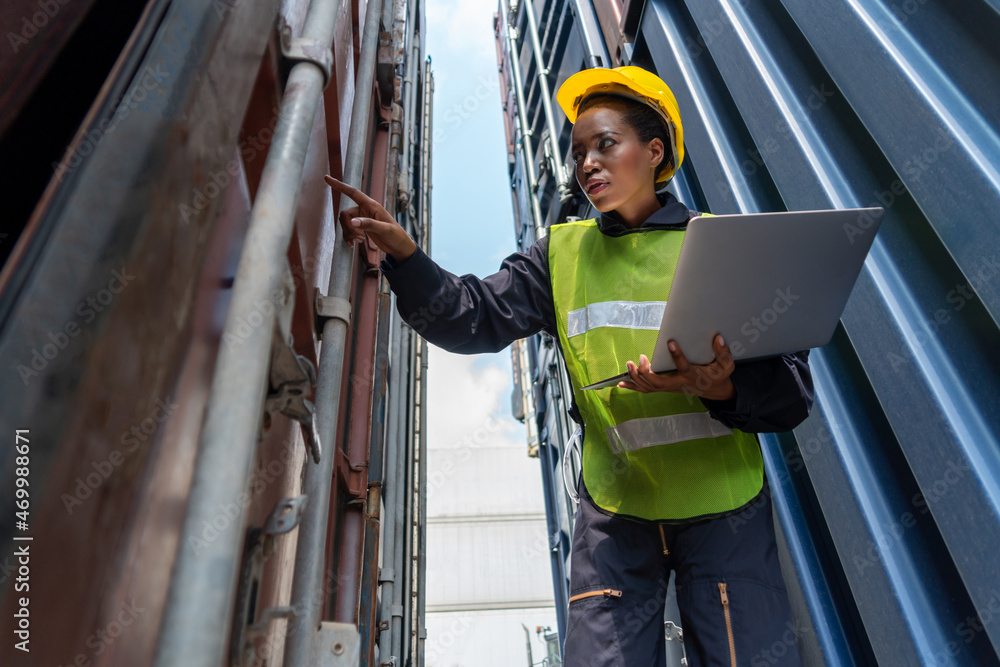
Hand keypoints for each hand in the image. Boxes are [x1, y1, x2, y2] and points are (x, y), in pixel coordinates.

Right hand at [325, 175, 416, 261]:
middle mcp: (365, 209)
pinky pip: (347, 229)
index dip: (339, 185)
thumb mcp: (385, 230)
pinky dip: (348, 237)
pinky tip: (354, 244)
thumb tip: (352, 222)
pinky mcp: (360, 227)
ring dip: (349, 233)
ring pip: (344, 222)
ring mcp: (362, 218)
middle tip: (360, 238)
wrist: (398, 247)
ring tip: (360, 241)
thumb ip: (369, 224)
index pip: (353, 192)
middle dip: (348, 227)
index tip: (327, 178)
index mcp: (372, 205)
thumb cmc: (396, 236)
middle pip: (345, 213)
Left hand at [617, 334, 735, 399]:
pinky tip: (621, 383)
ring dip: (636, 378)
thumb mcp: (726, 365)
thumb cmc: (718, 375)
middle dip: (646, 373)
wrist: (714, 390)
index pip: (684, 367)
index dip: (677, 356)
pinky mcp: (665, 388)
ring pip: (650, 388)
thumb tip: (718, 338)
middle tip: (640, 358)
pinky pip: (646, 390)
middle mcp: (679, 383)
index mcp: (693, 376)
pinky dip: (633, 387)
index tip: (670, 342)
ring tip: (628, 364)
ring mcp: (670, 387)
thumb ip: (723, 352)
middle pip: (658, 383)